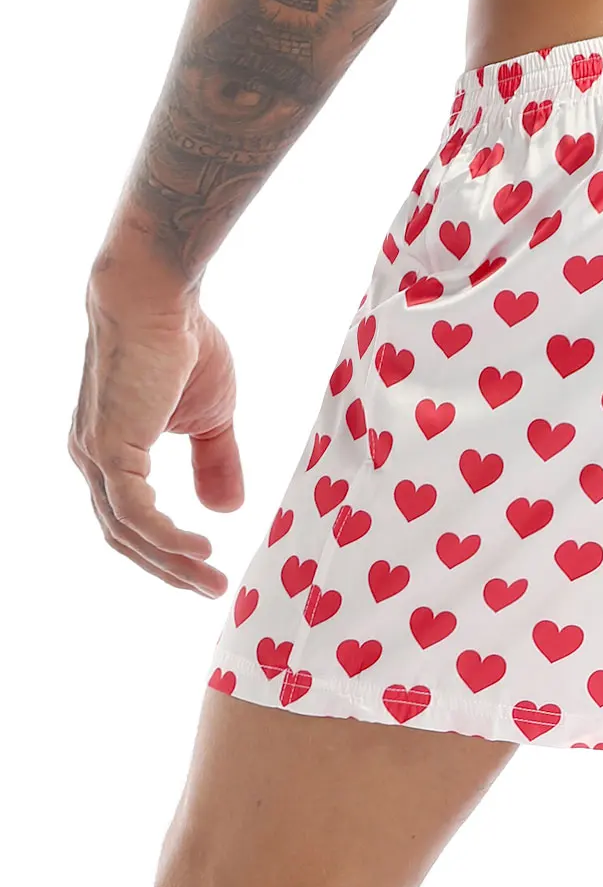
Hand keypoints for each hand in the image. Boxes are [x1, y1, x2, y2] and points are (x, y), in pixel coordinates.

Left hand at [69, 276, 243, 595]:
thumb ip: (216, 461)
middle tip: (213, 589)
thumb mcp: (211, 415)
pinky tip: (200, 547)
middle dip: (171, 568)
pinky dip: (167, 536)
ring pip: (128, 530)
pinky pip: (134, 511)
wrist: (160, 297)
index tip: (206, 569)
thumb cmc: (183, 342)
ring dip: (172, 561)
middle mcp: (92, 458)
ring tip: (213, 579)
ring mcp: (95, 455)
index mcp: (110, 450)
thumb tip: (226, 511)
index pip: (131, 517)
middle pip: (125, 535)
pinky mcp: (110, 448)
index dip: (166, 548)